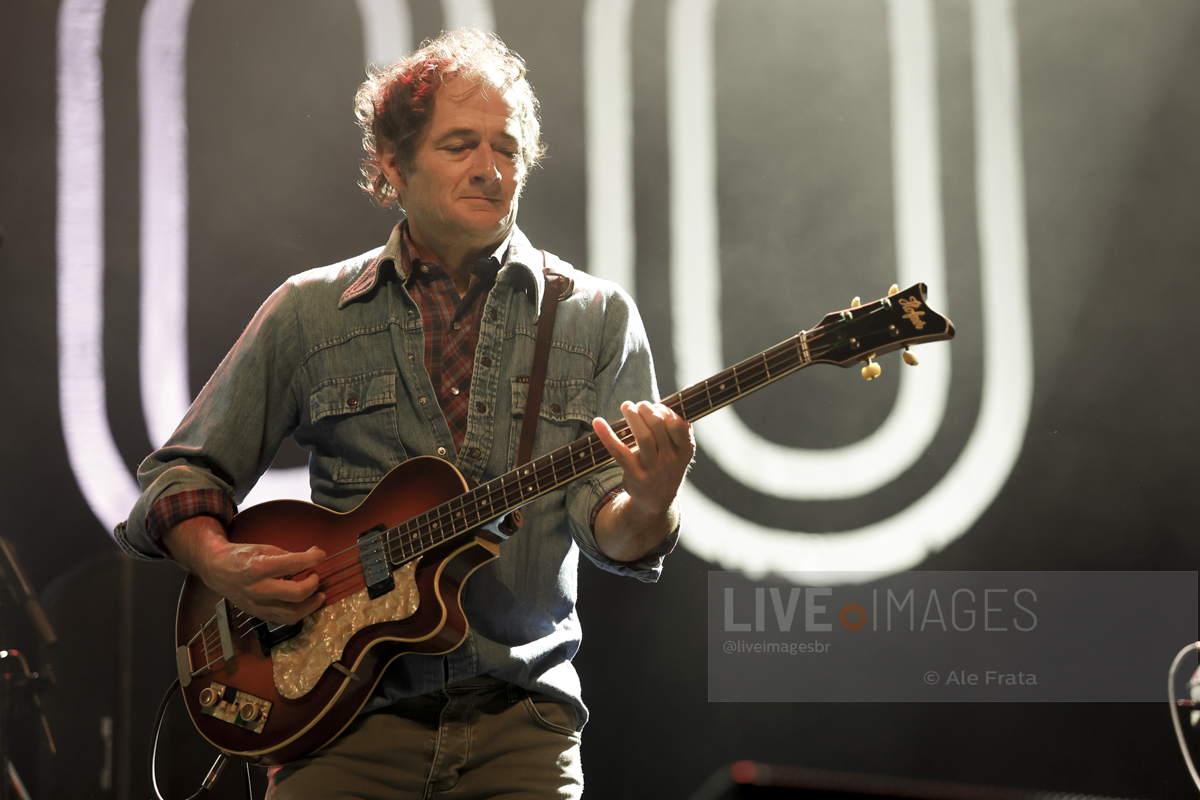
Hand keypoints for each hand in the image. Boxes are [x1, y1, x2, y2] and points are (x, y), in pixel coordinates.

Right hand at [162, 516, 325, 624]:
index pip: (294, 564)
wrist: (217, 569)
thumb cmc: (242, 557)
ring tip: (318, 595)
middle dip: (313, 584)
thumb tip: (315, 555)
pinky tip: (303, 603)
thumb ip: (291, 555)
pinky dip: (298, 612)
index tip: (321, 555)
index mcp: (259, 568)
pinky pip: (283, 619)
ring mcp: (258, 605)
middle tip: (316, 576)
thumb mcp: (265, 548)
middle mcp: (258, 589)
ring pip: (292, 613)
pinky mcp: (258, 614)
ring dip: (311, 605)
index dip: (314, 559)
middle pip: (297, 594)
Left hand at [593, 401, 693, 516]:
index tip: (657, 407)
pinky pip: (619, 452)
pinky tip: (597, 422)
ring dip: (632, 416)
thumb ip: (682, 420)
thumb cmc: (667, 465)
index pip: (679, 425)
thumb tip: (689, 388)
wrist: (656, 500)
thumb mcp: (681, 448)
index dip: (666, 411)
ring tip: (627, 406)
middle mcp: (670, 460)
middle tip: (639, 405)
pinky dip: (607, 435)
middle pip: (658, 427)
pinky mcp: (634, 475)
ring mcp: (652, 469)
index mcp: (685, 450)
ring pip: (642, 437)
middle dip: (646, 410)